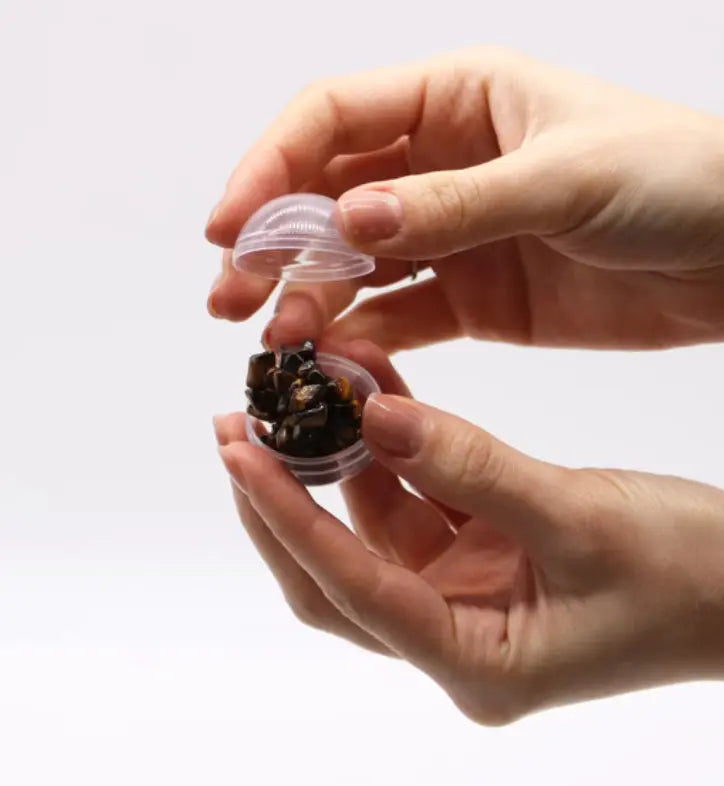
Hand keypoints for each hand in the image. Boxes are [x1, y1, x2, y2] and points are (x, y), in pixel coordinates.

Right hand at [205, 47, 723, 352]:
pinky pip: (401, 317)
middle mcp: (441, 166)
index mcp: (457, 100)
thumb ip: (456, 206)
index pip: (333, 121)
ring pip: (357, 266)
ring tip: (276, 342)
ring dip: (311, 300)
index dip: (270, 168)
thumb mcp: (564, 181)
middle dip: (274, 245)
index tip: (227, 226)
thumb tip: (349, 223)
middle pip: (328, 198)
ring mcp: (452, 237)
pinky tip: (335, 362)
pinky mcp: (472, 300)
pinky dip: (365, 340)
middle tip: (231, 297)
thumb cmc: (675, 180)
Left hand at [214, 341, 723, 723]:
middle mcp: (454, 632)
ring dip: (335, 458)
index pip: (354, 588)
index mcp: (474, 660)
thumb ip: (472, 468)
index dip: (289, 520)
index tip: (238, 454)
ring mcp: (464, 589)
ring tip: (300, 390)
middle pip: (336, 571)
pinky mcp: (480, 549)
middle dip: (283, 502)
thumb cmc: (692, 576)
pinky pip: (415, 494)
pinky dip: (389, 446)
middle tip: (237, 429)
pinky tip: (372, 390)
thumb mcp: (579, 517)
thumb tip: (376, 417)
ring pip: (370, 524)